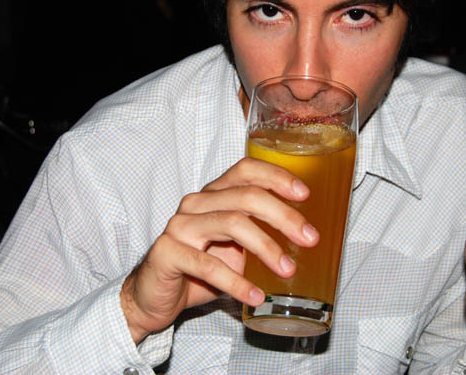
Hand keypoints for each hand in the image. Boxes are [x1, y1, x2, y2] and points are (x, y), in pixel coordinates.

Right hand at [119, 158, 318, 342]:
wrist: (155, 296)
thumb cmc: (200, 268)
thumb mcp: (235, 249)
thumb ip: (261, 237)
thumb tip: (306, 240)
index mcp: (214, 194)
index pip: (246, 170)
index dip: (277, 177)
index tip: (305, 194)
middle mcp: (197, 203)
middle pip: (246, 196)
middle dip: (284, 216)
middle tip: (310, 238)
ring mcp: (180, 226)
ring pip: (232, 223)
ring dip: (266, 247)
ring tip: (288, 270)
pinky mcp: (168, 253)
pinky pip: (208, 265)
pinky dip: (237, 283)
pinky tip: (256, 296)